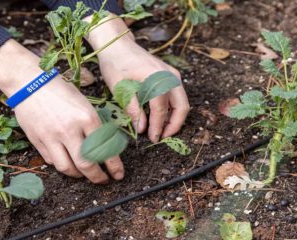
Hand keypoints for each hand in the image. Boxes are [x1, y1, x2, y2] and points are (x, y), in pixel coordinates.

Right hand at [0, 40, 123, 182]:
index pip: (104, 149)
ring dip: (79, 175)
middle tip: (104, 180)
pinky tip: (67, 162)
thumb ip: (93, 126)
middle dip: (98, 177)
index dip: (114, 166)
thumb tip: (104, 148)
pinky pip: (52, 161)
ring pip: (67, 168)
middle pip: (86, 165)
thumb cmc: (61, 90)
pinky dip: (62, 165)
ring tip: (85, 174)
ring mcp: (51, 137)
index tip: (118, 174)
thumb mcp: (84, 104)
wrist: (30, 82)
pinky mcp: (37, 140)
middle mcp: (70, 130)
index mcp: (87, 118)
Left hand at [86, 16, 189, 142]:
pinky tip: (160, 117)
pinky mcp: (169, 75)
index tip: (152, 138)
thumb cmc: (115, 63)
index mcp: (156, 77)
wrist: (117, 43)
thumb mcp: (120, 87)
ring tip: (161, 130)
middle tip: (162, 137)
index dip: (157, 125)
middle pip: (181, 106)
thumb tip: (142, 128)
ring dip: (174, 118)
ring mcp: (172, 74)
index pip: (161, 107)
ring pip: (181, 102)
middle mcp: (169, 75)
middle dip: (174, 125)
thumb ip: (132, 108)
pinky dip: (172, 109)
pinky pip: (176, 95)